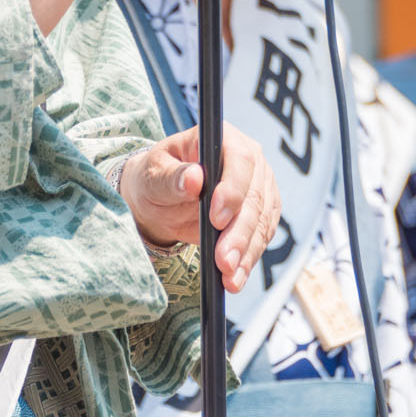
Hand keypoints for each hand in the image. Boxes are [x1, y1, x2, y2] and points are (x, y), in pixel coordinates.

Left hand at [117, 125, 279, 291]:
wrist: (163, 197)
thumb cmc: (156, 177)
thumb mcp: (153, 175)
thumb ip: (171, 177)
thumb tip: (193, 179)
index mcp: (222, 138)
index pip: (240, 160)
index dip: (232, 189)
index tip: (217, 218)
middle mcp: (249, 160)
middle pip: (255, 196)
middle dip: (239, 233)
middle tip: (223, 261)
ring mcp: (260, 186)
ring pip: (262, 221)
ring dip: (246, 252)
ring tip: (229, 278)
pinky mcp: (262, 212)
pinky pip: (261, 237)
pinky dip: (248, 259)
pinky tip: (235, 278)